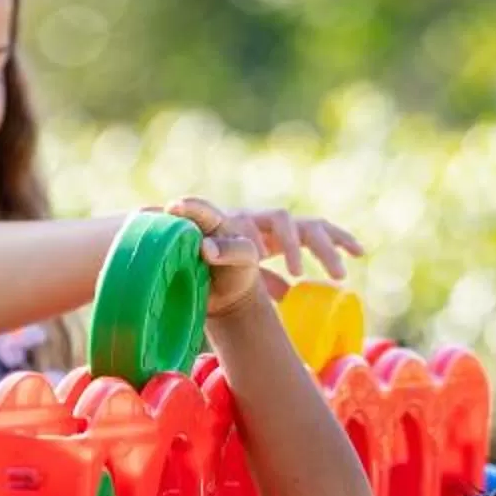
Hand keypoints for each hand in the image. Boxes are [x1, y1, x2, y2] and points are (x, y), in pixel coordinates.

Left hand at [168, 195, 362, 316]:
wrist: (219, 264)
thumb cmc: (200, 266)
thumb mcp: (187, 264)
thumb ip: (167, 249)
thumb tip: (135, 230)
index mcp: (227, 226)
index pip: (226, 220)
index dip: (221, 230)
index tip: (215, 243)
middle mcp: (256, 221)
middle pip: (280, 220)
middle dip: (292, 244)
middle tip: (298, 272)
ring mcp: (278, 228)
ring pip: (307, 228)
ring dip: (323, 249)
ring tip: (336, 275)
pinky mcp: (296, 237)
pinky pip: (323, 232)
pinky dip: (342, 240)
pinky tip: (360, 253)